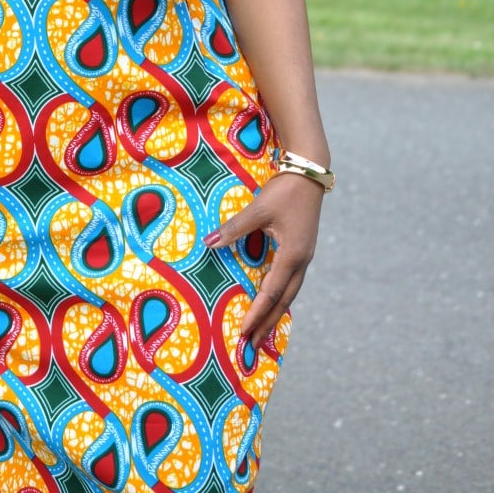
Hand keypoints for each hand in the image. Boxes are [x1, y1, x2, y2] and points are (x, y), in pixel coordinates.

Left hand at [205, 172, 324, 347]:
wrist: (310, 174)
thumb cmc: (285, 191)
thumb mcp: (259, 209)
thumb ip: (234, 228)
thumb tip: (209, 243)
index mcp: (292, 255)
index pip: (271, 293)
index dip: (256, 313)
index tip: (243, 331)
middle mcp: (301, 262)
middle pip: (284, 301)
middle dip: (267, 323)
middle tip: (251, 344)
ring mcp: (304, 257)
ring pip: (290, 294)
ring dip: (275, 313)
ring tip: (262, 332)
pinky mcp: (302, 250)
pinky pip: (291, 282)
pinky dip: (281, 297)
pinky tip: (273, 303)